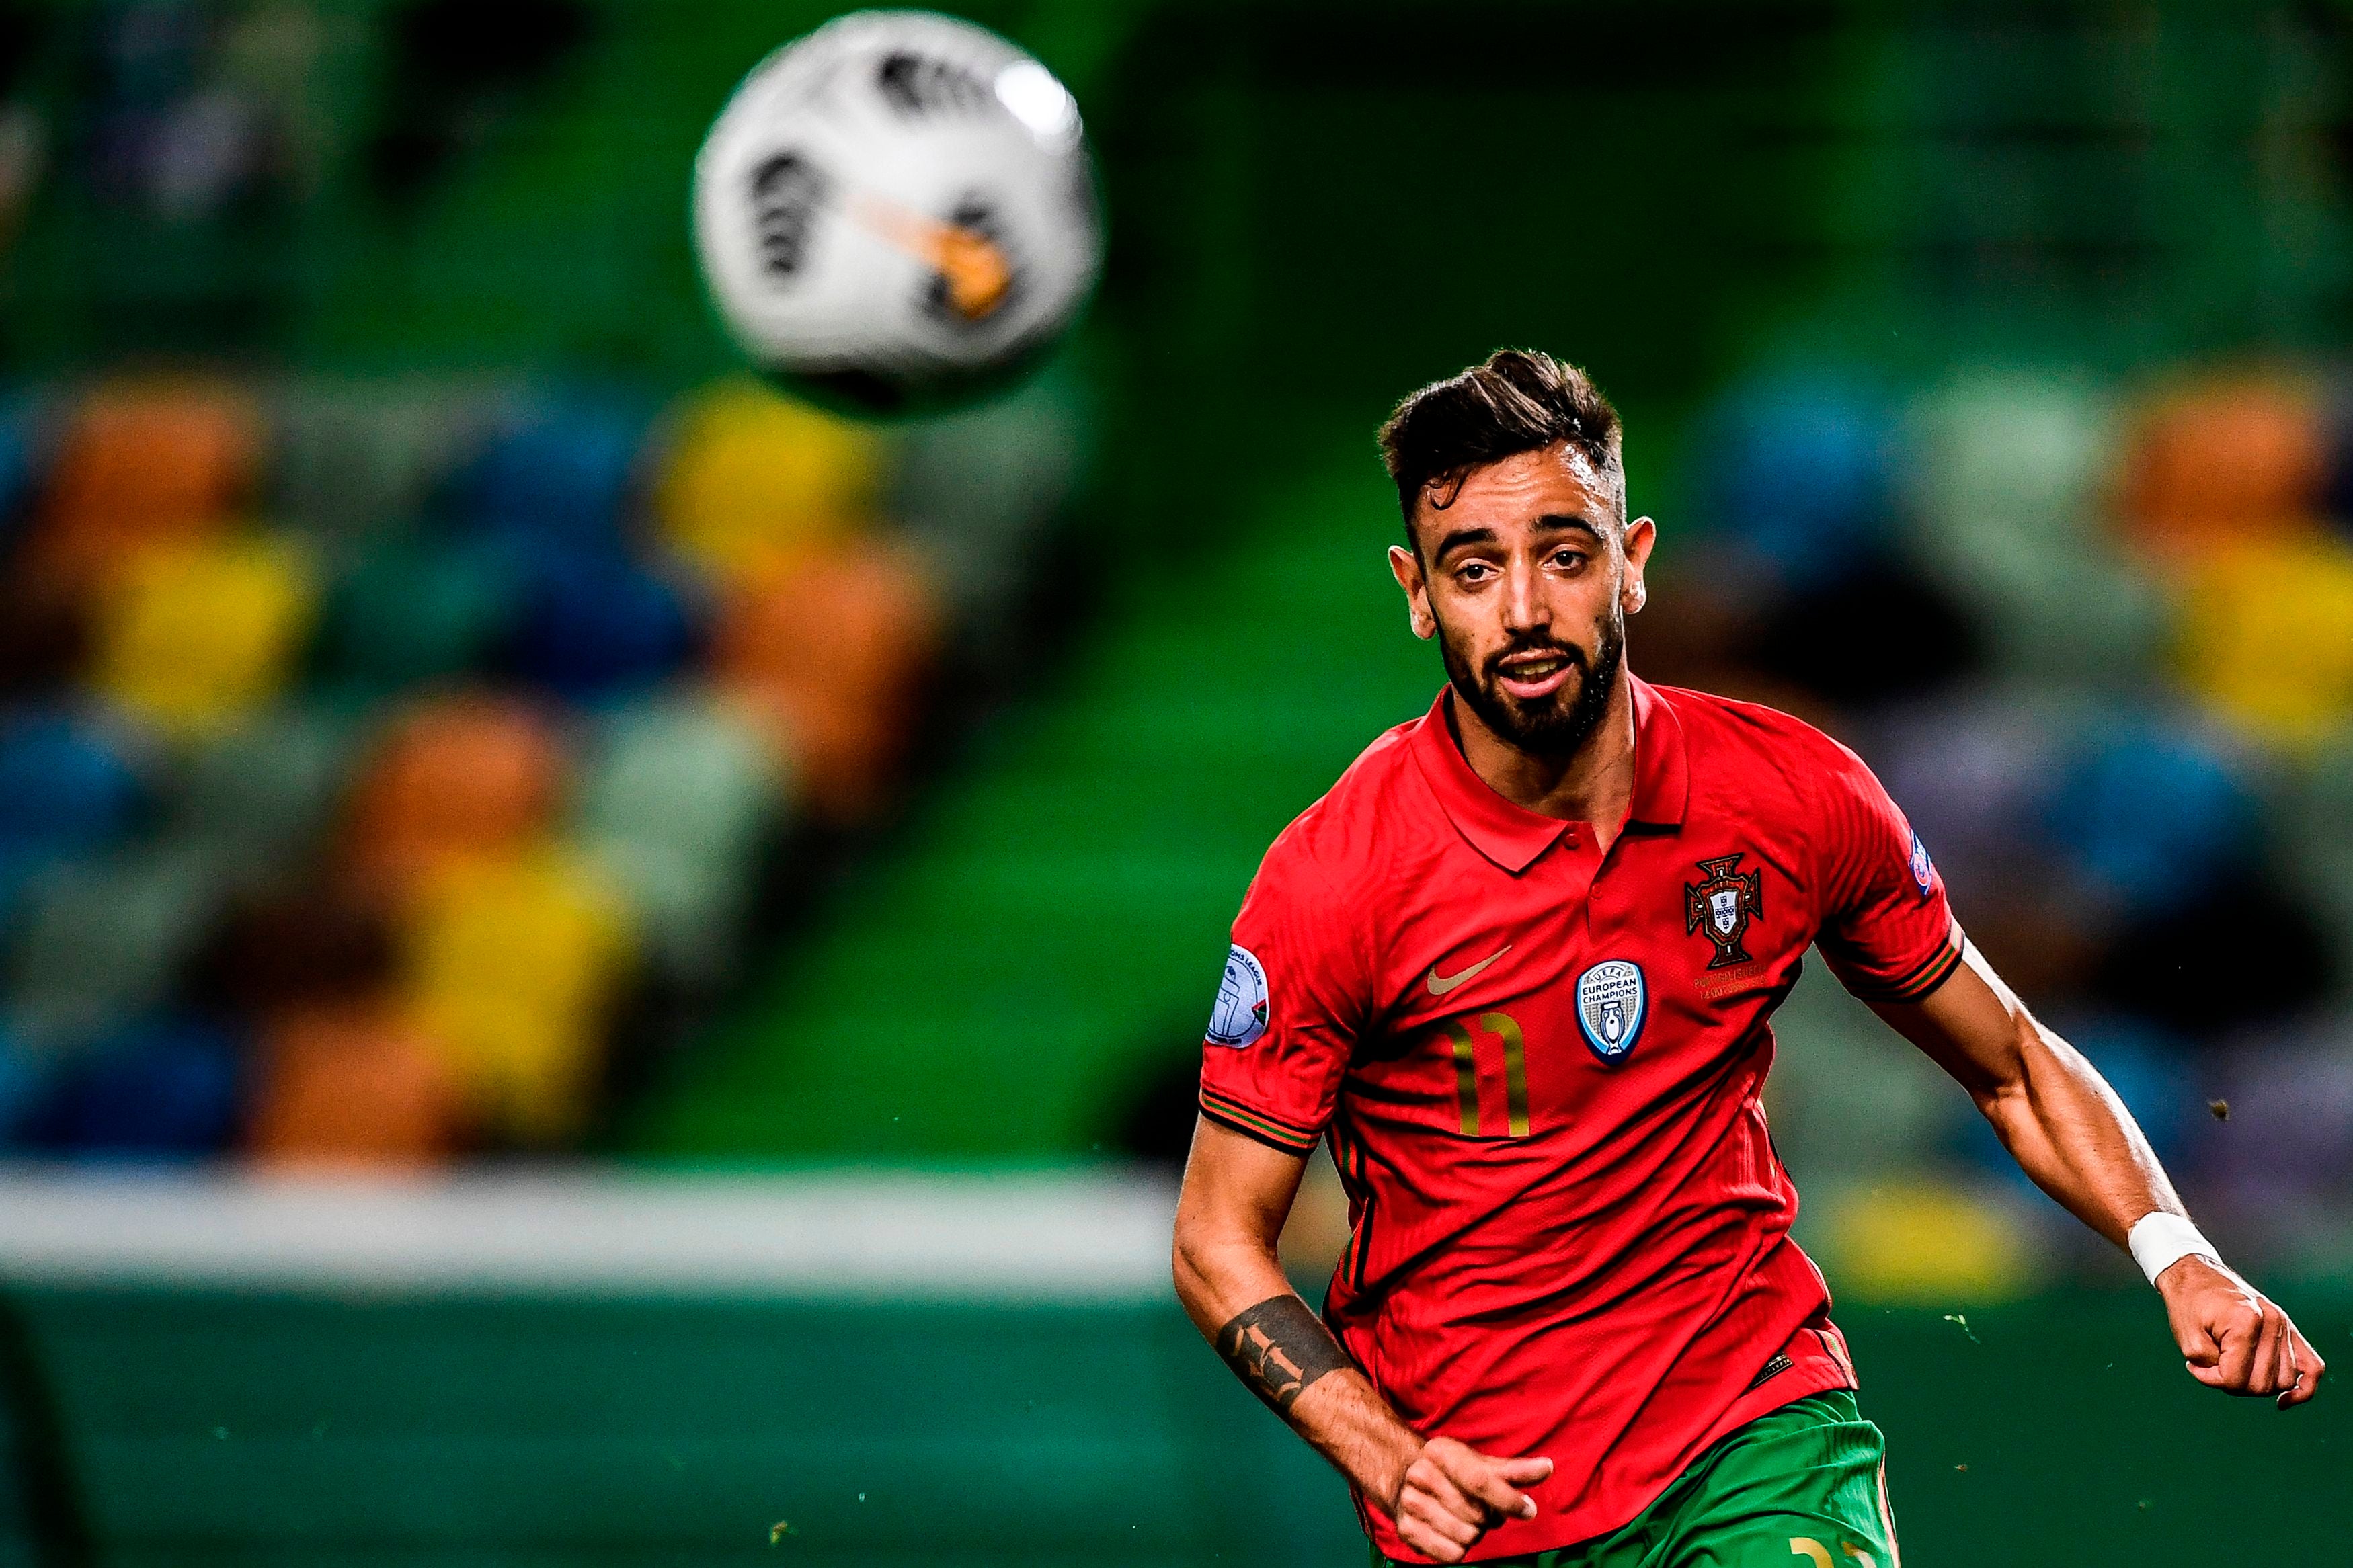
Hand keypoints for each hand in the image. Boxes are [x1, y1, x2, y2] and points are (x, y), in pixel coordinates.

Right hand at [1389, 1436, 1551, 1563]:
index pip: (1480, 1481)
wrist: (1405, 1479)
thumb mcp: (1481, 1464)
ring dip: (1475, 1533)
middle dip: (1489, 1517)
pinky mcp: (1406, 1530)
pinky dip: (1459, 1549)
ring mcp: (1410, 1503)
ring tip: (1465, 1518)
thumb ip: (1515, 1470)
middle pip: (1478, 1515)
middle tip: (1481, 1508)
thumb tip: (1547, 1467)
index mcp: (1441, 1452)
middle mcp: (1421, 1475)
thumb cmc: (1453, 1472)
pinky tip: (1452, 1532)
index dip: (1508, 1500)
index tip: (1528, 1509)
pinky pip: (1452, 1555)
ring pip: (1467, 1537)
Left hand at [2159, 1255, 2325, 1408]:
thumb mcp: (2188, 1340)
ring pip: (2283, 1381)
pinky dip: (2302, 1388)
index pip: (2235, 1377)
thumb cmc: (2188, 1305)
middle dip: (2233, 1383)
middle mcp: (2272, 1321)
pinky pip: (2312, 1367)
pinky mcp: (2290, 1331)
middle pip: (2262, 1383)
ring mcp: (2285, 1325)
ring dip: (2257, 1383)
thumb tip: (2234, 1383)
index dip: (2212, 1379)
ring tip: (2234, 1366)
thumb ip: (2210, 1368)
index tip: (2194, 1366)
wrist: (2196, 1276)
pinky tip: (2284, 1400)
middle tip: (2213, 1365)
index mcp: (2245, 1321)